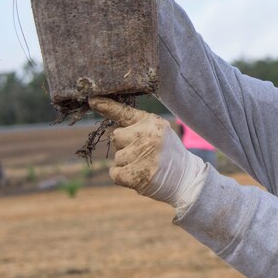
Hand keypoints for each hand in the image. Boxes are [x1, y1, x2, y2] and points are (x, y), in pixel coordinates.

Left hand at [89, 97, 208, 213]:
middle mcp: (148, 136)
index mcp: (152, 122)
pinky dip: (122, 176)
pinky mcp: (138, 175)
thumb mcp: (158, 131)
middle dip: (124, 145)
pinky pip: (115, 173)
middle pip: (116, 136)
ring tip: (145, 164)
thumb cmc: (167, 152)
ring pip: (117, 156)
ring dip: (126, 163)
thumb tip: (112, 129)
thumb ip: (138, 126)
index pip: (124, 112)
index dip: (106, 106)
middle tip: (143, 152)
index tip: (92, 99)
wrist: (185, 178)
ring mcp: (143, 156)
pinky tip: (138, 174)